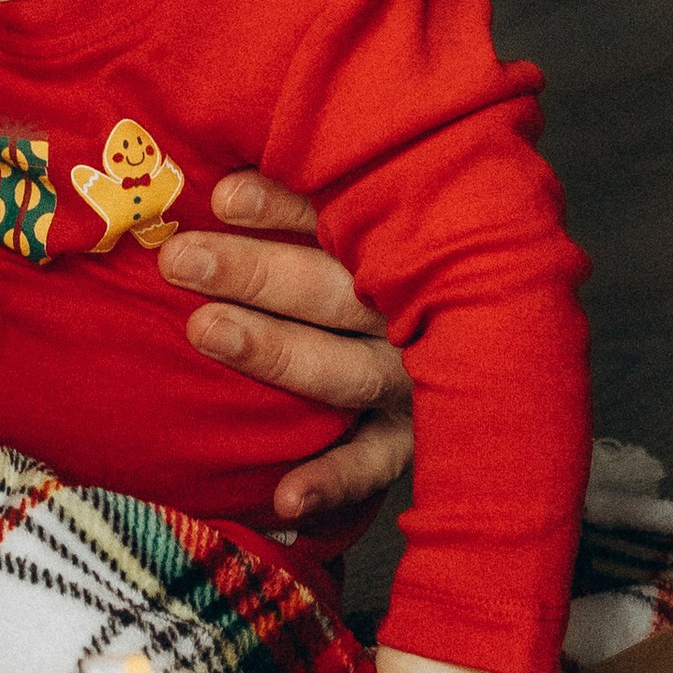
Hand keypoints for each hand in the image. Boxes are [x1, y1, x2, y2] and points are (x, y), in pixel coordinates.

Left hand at [155, 172, 414, 519]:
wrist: (492, 341)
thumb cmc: (376, 259)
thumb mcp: (361, 221)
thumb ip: (307, 203)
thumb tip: (218, 175)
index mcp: (401, 245)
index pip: (341, 218)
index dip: (283, 206)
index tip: (222, 197)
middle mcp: (410, 311)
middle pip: (333, 292)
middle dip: (255, 274)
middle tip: (181, 261)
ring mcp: (414, 379)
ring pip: (346, 370)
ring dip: (277, 352)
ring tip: (205, 330)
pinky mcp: (412, 438)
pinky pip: (374, 464)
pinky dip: (333, 481)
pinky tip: (285, 497)